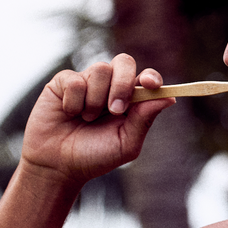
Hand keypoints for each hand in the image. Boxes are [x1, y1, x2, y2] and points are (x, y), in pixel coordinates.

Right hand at [19, 53, 173, 187]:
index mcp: (130, 99)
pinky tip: (69, 113)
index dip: (151, 76)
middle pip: (124, 62)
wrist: (57, 165)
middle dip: (122, 84)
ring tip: (86, 119)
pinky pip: (74, 80)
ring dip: (95, 100)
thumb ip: (144, 120)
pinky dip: (74, 101)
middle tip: (115, 110)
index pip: (146, 77)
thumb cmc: (93, 157)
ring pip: (100, 70)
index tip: (151, 85)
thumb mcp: (125, 144)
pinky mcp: (64, 82)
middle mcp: (110, 86)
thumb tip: (170, 98)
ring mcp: (87, 81)